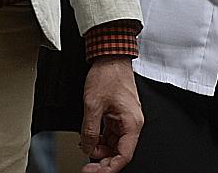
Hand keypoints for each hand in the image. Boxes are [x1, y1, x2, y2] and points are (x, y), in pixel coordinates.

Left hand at [79, 56, 141, 172]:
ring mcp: (125, 118)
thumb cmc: (108, 75)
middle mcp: (131, 123)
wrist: (110, 56)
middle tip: (87, 166)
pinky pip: (111, 132)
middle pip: (119, 151)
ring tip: (86, 149)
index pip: (123, 155)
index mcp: (131, 123)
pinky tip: (90, 139)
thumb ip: (90, 129)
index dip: (109, 167)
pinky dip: (101, 138)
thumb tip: (88, 148)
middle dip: (103, 160)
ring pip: (114, 143)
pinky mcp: (118, 114)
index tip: (95, 172)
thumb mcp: (93, 104)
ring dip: (100, 148)